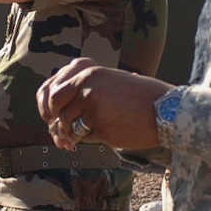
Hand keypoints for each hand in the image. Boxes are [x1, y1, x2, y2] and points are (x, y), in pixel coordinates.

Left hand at [36, 57, 170, 150]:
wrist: (163, 109)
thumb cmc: (139, 97)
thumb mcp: (109, 81)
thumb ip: (84, 88)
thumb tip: (56, 111)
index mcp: (87, 70)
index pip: (52, 88)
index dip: (47, 105)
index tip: (51, 116)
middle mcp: (86, 84)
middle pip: (54, 104)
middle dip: (54, 120)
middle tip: (60, 131)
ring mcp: (92, 104)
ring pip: (67, 123)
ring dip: (69, 134)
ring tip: (75, 140)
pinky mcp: (99, 124)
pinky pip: (82, 136)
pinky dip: (85, 140)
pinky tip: (97, 137)